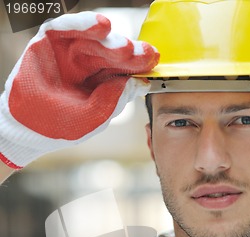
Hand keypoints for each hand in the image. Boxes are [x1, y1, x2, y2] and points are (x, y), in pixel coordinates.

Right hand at [0, 11, 158, 168]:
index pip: (123, 69)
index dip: (139, 64)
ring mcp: (69, 52)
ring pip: (93, 38)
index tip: (153, 60)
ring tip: (123, 44)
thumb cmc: (59, 126)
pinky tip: (98, 25)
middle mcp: (87, 65)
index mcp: (101, 84)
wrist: (26, 129)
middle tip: (141, 53)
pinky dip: (81, 23)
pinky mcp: (49, 41)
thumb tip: (137, 83)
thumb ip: (114, 102)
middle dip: (128, 52)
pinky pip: (66, 27)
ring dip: (110, 39)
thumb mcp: (93, 118)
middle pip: (112, 52)